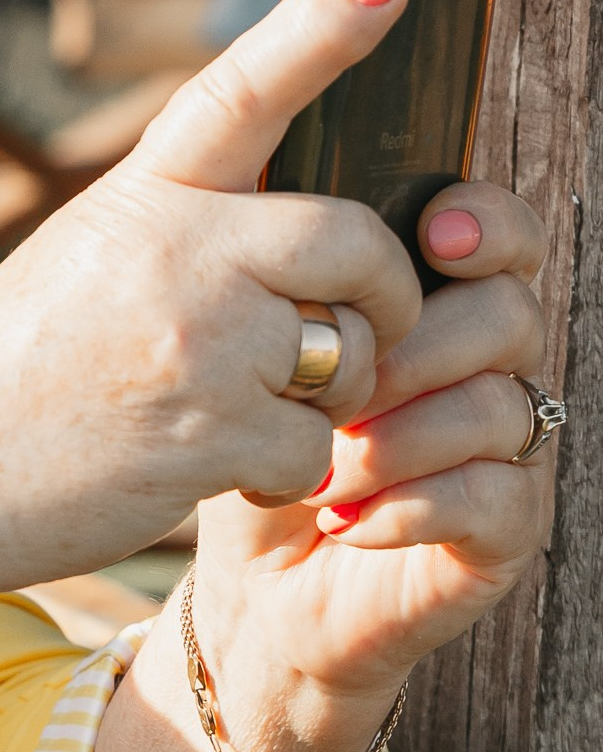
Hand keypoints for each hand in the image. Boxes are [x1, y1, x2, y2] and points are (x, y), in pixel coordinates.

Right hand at [0, 0, 430, 601]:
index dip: (319, 30)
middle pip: (350, 238)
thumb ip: (175, 234)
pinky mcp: (208, 435)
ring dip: (328, 394)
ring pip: (346, 352)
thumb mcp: (74, 265)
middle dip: (382, 292)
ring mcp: (195, 344)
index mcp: (134, 200)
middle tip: (362, 329)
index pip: (240, 94)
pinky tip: (223, 472)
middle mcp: (171, 255)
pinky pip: (312, 445)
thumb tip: (286, 230)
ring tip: (248, 417)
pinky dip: (285, 471)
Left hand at [176, 170, 551, 751]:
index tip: (433, 234)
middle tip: (337, 390)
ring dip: (398, 438)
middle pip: (510, 311)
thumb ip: (273, 266)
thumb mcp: (241, 347)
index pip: (498, 231)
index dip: (484, 220)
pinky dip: (412, 505)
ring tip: (319, 470)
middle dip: (416, 347)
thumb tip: (261, 166)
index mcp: (434, 299)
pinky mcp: (507, 528)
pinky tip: (348, 518)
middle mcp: (486, 364)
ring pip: (502, 404)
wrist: (249, 586)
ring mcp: (507, 446)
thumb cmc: (247, 447)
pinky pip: (498, 495)